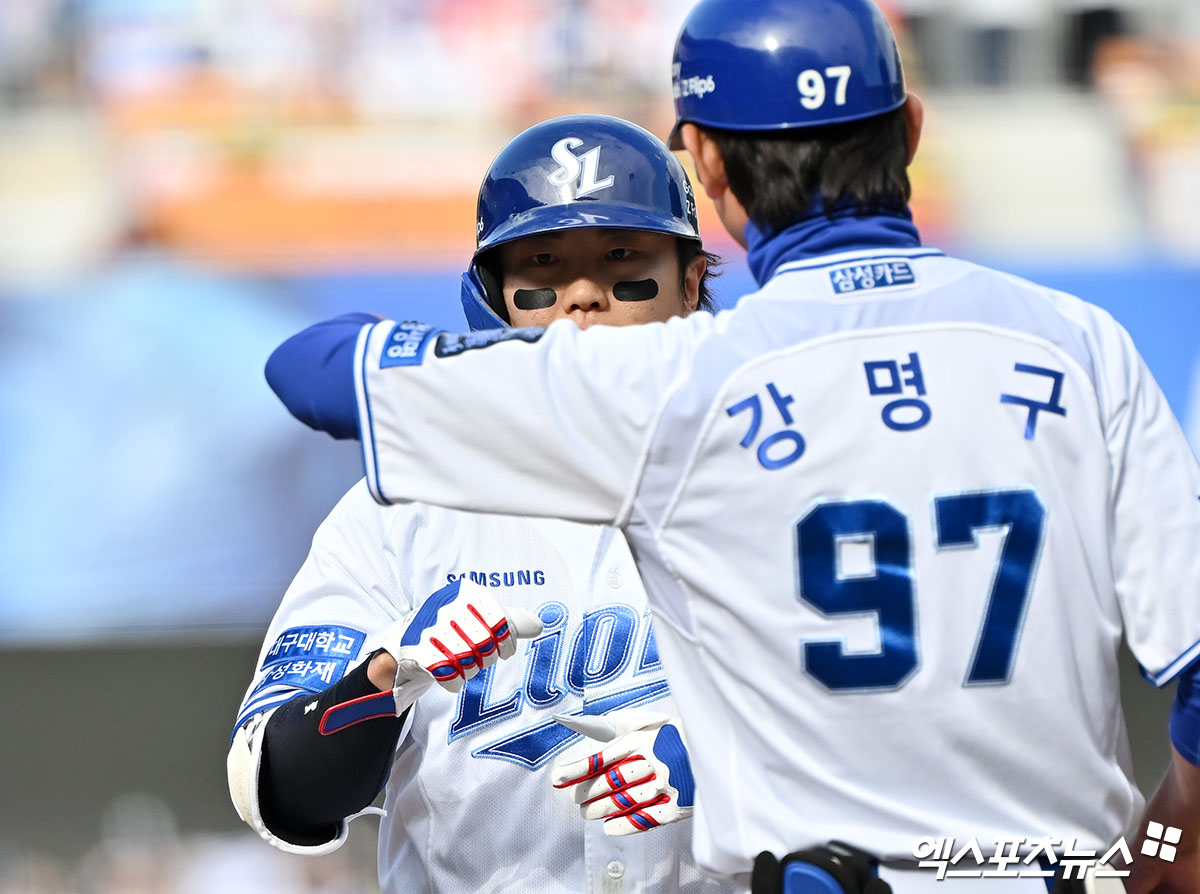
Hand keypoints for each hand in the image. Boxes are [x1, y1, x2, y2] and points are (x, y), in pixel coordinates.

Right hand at [379, 578, 542, 707]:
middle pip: (484, 643)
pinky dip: (454, 682)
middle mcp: (446, 605)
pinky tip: (452, 677)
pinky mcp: (416, 650)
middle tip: (482, 658)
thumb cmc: (454, 627)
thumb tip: (538, 625)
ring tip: (465, 664)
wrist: (409, 638)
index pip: (499, 620)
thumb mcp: (481, 616)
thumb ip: (511, 620)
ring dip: (470, 669)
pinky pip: (448, 674)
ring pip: (467, 660)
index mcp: (466, 592)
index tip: (504, 650)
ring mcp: (429, 627)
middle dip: (488, 657)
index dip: (507, 641)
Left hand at [550, 708, 694, 835]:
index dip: (577, 769)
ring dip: (600, 809)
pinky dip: (625, 824)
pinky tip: (610, 826)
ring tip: (587, 813)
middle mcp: (654, 761)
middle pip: (610, 782)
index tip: (558, 777)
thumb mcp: (652, 723)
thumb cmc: (678, 736)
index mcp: (644, 739)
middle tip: (575, 799)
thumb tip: (587, 732)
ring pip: (624, 801)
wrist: (718, 747)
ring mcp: (667, 784)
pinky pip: (646, 819)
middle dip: (586, 793)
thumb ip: (622, 727)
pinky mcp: (678, 805)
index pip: (602, 757)